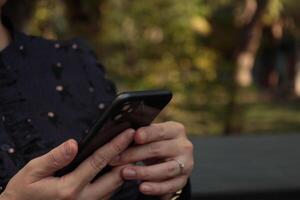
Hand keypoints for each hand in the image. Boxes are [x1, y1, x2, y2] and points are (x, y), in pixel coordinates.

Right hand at [0, 129, 134, 199]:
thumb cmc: (24, 192)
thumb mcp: (32, 172)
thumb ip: (54, 158)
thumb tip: (73, 144)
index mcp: (70, 189)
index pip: (99, 162)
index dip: (116, 145)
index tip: (128, 132)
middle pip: (115, 177)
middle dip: (128, 158)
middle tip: (138, 141)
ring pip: (114, 187)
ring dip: (124, 169)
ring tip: (131, 150)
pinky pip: (108, 194)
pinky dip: (115, 179)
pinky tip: (118, 167)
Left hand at [110, 121, 193, 198]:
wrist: (170, 160)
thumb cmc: (155, 144)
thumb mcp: (151, 136)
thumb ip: (140, 134)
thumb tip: (120, 134)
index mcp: (176, 130)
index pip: (160, 130)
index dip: (147, 133)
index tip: (135, 136)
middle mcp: (184, 146)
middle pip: (159, 150)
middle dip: (135, 154)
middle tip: (117, 159)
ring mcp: (186, 164)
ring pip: (166, 169)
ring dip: (144, 172)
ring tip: (126, 173)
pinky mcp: (183, 180)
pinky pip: (170, 186)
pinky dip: (155, 187)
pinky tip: (142, 187)